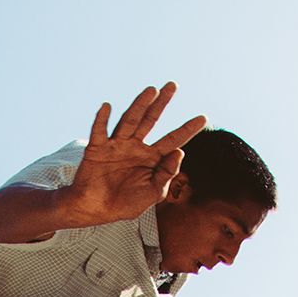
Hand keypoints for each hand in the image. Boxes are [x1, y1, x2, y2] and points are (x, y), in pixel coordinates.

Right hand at [61, 84, 205, 227]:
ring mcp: (116, 145)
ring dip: (139, 105)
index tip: (203, 118)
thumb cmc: (123, 205)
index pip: (172, 140)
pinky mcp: (97, 149)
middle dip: (161, 104)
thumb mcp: (151, 195)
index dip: (187, 129)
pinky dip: (102, 120)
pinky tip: (107, 106)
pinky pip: (100, 132)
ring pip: (129, 121)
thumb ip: (166, 175)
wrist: (94, 211)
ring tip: (151, 90)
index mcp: (150, 158)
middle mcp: (135, 146)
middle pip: (150, 121)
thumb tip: (179, 152)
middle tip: (173, 85)